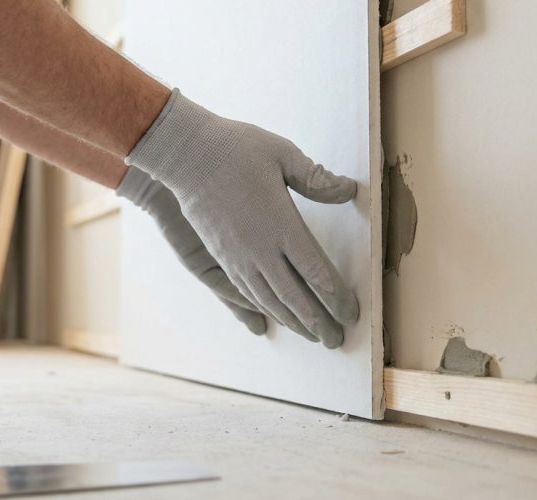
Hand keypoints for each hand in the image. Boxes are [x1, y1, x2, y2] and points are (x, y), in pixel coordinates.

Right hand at [126, 90, 358, 347]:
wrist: (184, 154)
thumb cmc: (235, 149)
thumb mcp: (283, 155)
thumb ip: (316, 179)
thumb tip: (348, 191)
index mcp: (282, 225)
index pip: (317, 272)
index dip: (337, 297)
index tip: (352, 312)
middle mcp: (260, 249)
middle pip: (295, 297)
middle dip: (319, 321)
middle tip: (337, 340)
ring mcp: (238, 256)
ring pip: (269, 301)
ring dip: (293, 321)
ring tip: (312, 336)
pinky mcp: (221, 256)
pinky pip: (245, 291)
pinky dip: (263, 308)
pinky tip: (272, 316)